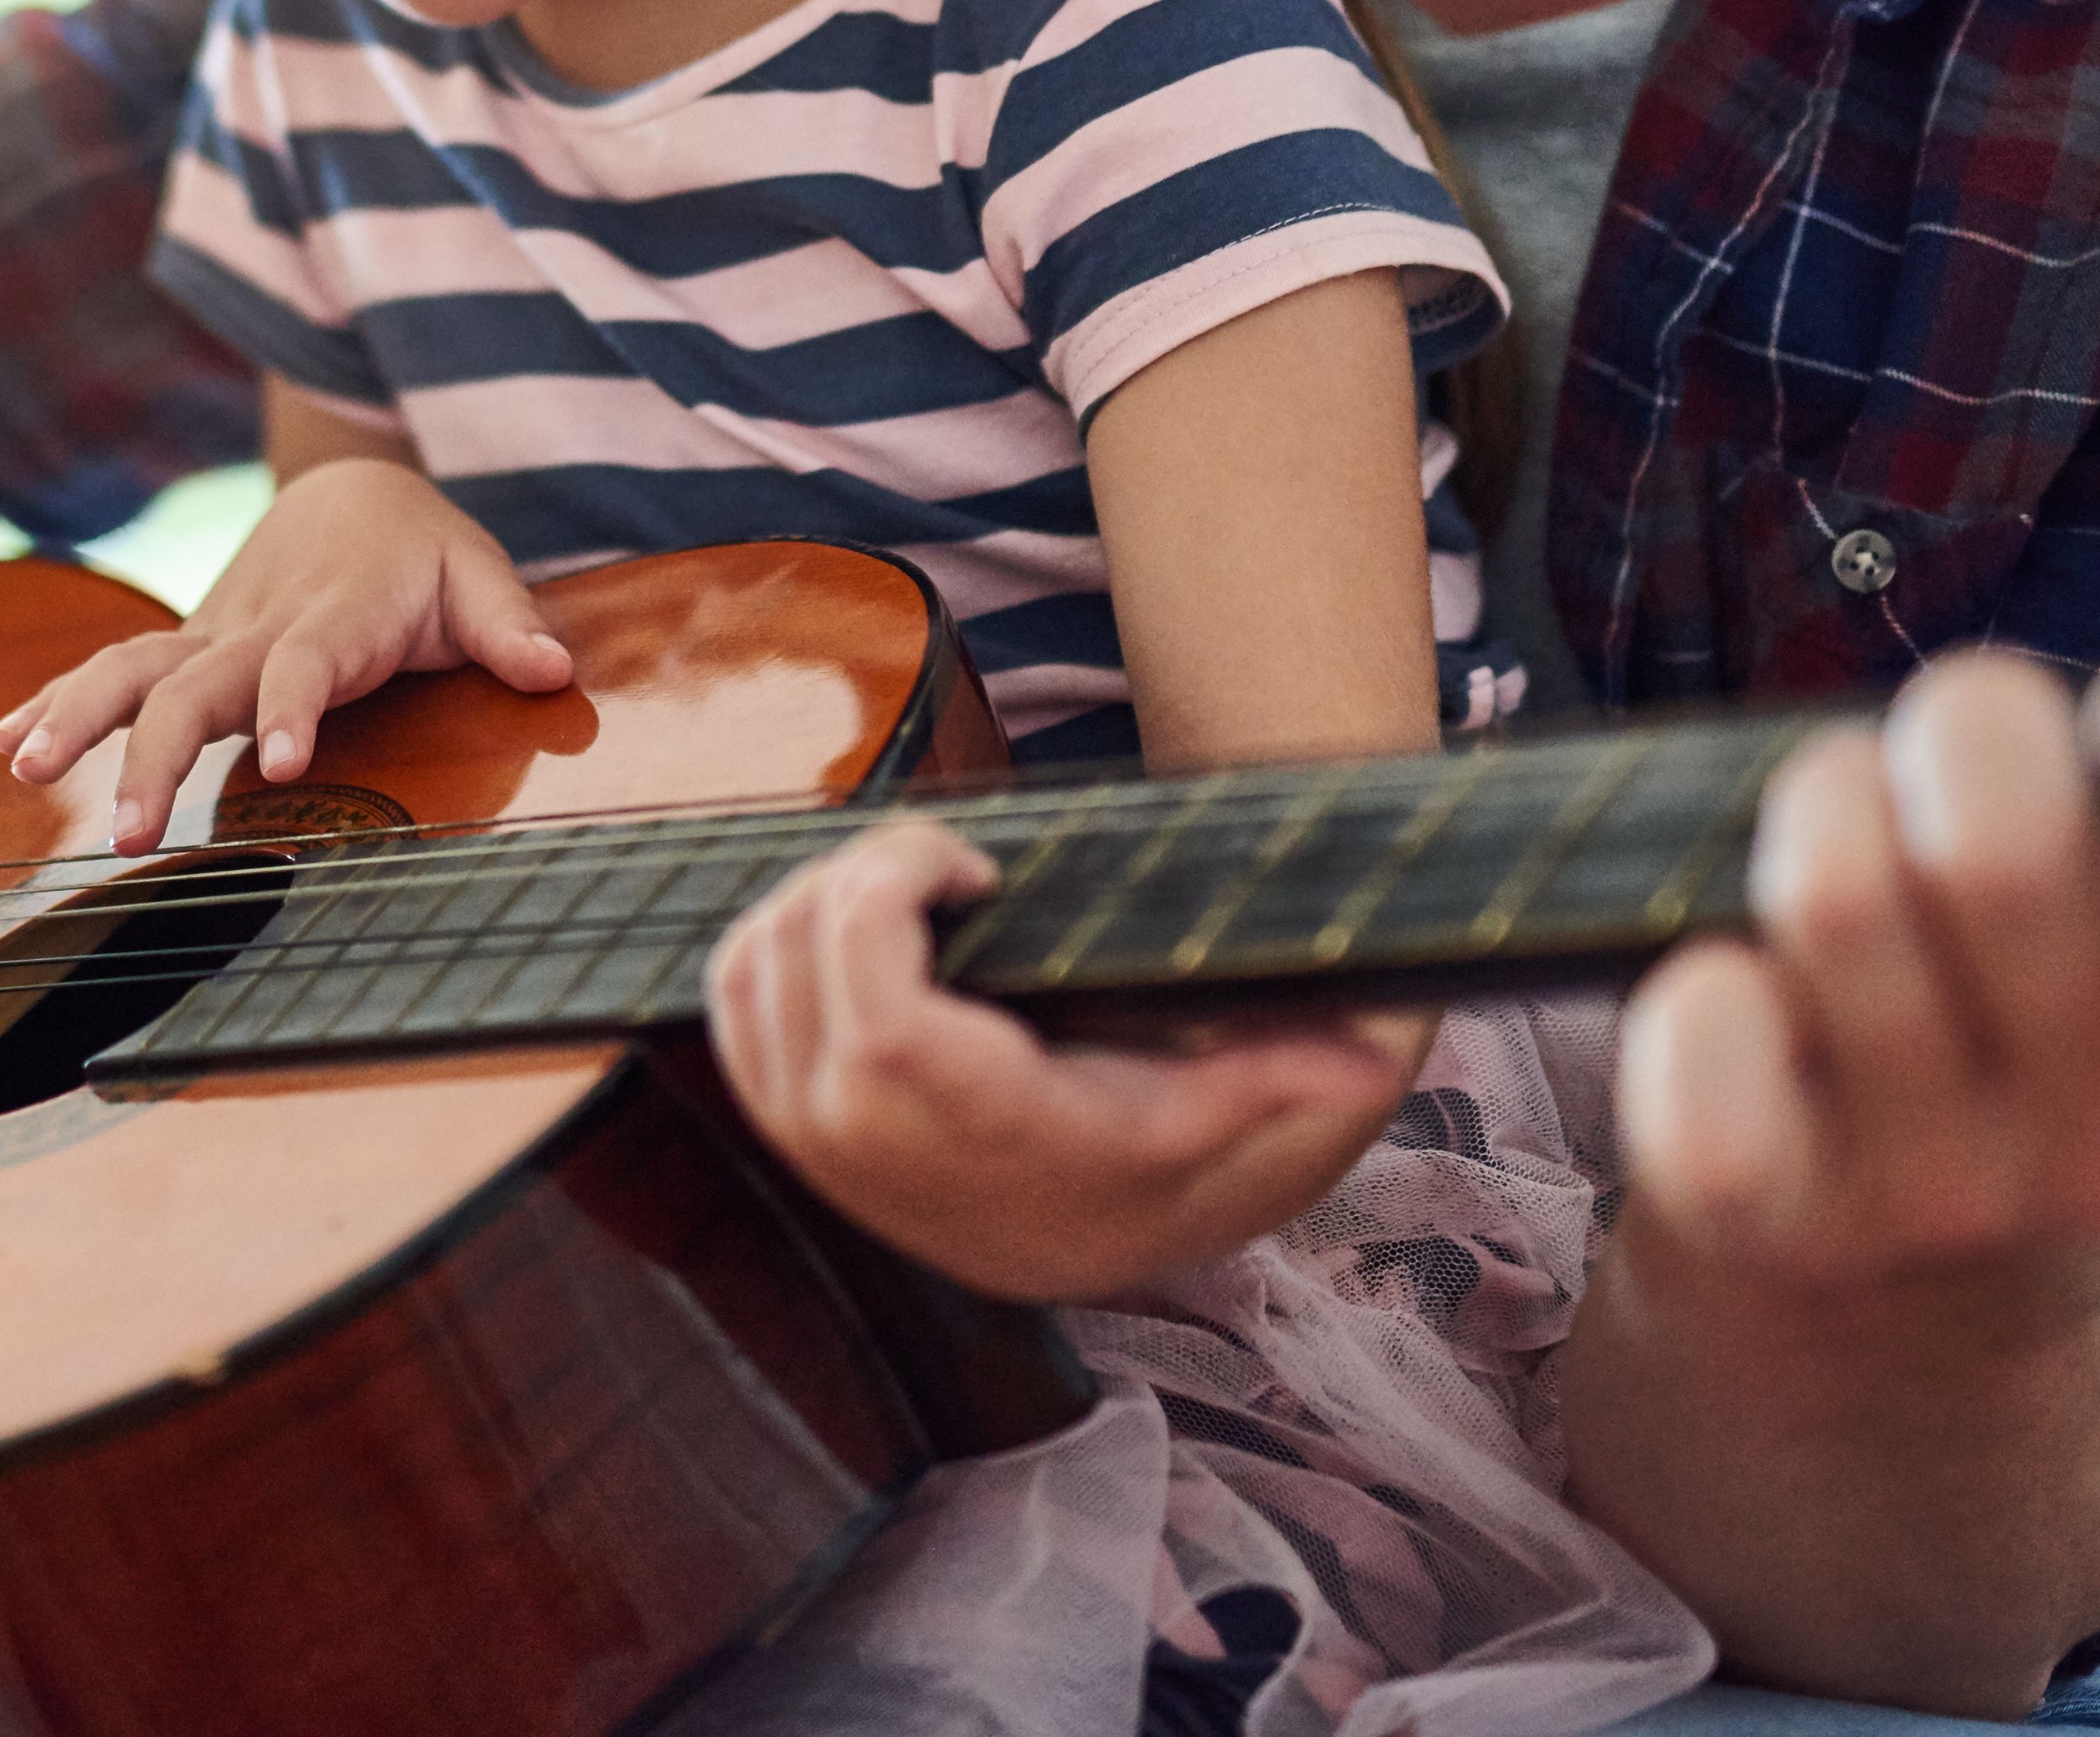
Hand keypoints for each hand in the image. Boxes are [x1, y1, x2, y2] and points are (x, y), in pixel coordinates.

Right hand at [0, 458, 568, 852]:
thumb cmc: (424, 553)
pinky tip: (4, 743)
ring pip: (132, 668)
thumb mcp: (479, 575)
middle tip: (131, 833)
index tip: (284, 761)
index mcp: (336, 613)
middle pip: (194, 683)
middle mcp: (259, 623)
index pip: (306, 662)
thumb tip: (553, 672)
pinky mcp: (186, 648)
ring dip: (76, 717)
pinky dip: (54, 700)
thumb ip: (511, 624)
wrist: (351, 493)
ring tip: (24, 769)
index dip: (293, 706)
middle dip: (154, 752)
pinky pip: (112, 670)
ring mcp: (212, 634)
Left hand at [704, 819, 1423, 1303]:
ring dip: (811, 897)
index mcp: (975, 1136)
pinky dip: (771, 937)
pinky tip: (849, 922)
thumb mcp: (1218, 1113)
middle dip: (857, 876)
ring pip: (751, 970)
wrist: (1063, 1236)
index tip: (960, 863)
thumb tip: (1371, 1052)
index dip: (887, 905)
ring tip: (902, 890)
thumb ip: (1284, 1075)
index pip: (877, 1017)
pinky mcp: (775, 1118)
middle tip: (937, 863)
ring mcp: (809, 1141)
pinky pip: (729, 1000)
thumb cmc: (1144, 1154)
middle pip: (799, 961)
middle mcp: (872, 1151)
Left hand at [1569, 642, 2099, 1703]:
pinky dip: (1692, 980)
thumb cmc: (2062, 982)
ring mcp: (1946, 1189)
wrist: (1921, 1287)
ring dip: (1815, 805)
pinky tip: (1736, 980)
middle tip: (1950, 751)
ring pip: (1837, 896)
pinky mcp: (1774, 1216)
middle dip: (1960, 727)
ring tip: (1841, 836)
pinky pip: (1705, 1053)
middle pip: (2009, 853)